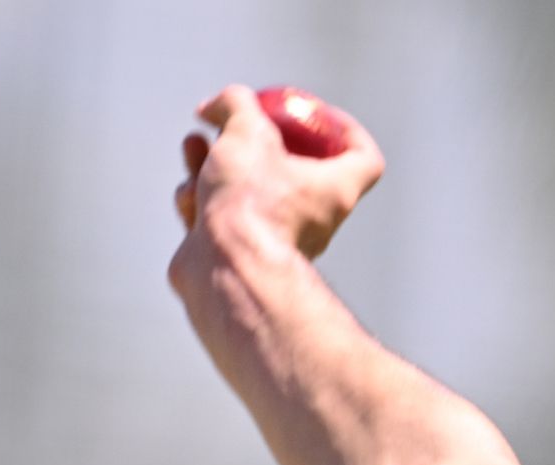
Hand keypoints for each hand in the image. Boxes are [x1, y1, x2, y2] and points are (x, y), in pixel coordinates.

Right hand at [170, 84, 383, 270]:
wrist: (226, 271)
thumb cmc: (251, 203)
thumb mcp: (246, 132)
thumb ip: (236, 104)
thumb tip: (218, 104)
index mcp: (335, 189)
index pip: (365, 158)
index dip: (347, 130)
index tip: (316, 112)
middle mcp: (314, 217)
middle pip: (289, 167)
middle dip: (247, 138)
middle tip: (223, 123)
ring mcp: (276, 238)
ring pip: (245, 189)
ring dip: (213, 162)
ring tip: (193, 146)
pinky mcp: (241, 254)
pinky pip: (221, 217)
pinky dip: (201, 200)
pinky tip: (189, 199)